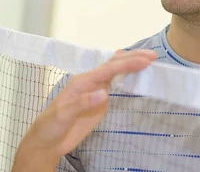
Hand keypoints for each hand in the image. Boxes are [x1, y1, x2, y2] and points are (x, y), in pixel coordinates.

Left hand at [12, 49, 156, 170]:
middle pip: (113, 65)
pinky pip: (114, 85)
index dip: (128, 63)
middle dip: (132, 59)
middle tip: (153, 57)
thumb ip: (82, 103)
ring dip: (130, 64)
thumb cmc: (50, 126)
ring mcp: (95, 92)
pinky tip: (132, 72)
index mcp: (82, 81)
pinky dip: (125, 76)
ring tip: (148, 59)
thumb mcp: (63, 115)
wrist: (46, 142)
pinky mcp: (98, 103)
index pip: (109, 68)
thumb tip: (105, 92)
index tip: (145, 60)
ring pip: (115, 72)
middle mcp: (90, 82)